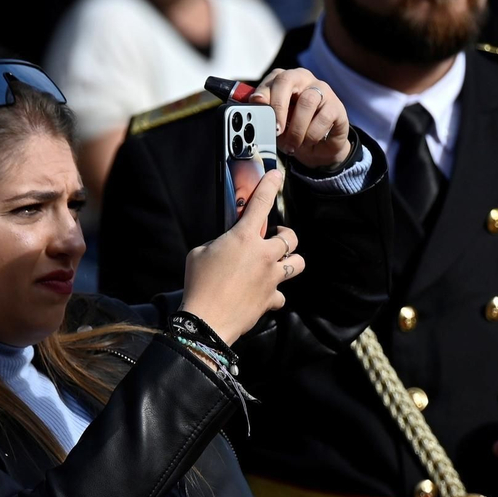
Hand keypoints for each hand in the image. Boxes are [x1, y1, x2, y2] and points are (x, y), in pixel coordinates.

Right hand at [180, 169, 302, 344]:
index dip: (269, 185)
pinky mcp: (271, 298)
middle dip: (285, 235)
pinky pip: (281, 295)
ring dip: (290, 261)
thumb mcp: (199, 254)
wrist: (206, 321)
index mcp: (243, 238)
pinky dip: (274, 294)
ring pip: (298, 263)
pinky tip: (264, 294)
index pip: (261, 203)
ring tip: (278, 263)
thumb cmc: (199, 286)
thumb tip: (224, 248)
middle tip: (275, 237)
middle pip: (291, 237)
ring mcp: (271, 277)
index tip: (276, 175)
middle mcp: (263, 255)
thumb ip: (217, 244)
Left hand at [250, 68, 352, 170]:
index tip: (258, 112)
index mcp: (284, 79)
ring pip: (307, 101)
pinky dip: (312, 134)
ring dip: (297, 128)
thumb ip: (264, 115)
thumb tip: (254, 111)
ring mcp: (322, 90)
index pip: (272, 79)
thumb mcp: (275, 123)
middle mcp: (303, 78)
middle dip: (278, 107)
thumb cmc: (293, 129)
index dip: (263, 95)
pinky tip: (308, 142)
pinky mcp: (337, 106)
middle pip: (287, 80)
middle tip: (276, 130)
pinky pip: (323, 117)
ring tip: (292, 145)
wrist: (319, 147)